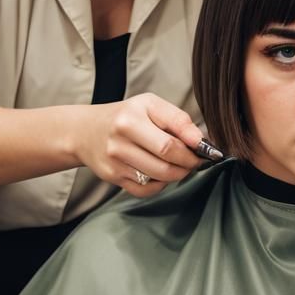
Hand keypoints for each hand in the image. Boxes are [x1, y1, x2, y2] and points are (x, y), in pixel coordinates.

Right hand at [75, 93, 205, 196]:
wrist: (86, 131)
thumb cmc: (126, 115)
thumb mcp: (151, 105)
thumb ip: (178, 120)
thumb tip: (201, 141)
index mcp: (130, 120)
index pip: (169, 144)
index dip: (194, 151)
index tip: (208, 151)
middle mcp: (119, 142)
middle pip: (165, 164)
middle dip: (188, 164)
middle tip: (196, 160)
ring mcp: (115, 163)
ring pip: (158, 179)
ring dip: (177, 174)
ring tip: (181, 164)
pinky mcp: (113, 178)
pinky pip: (145, 190)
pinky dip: (160, 184)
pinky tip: (161, 172)